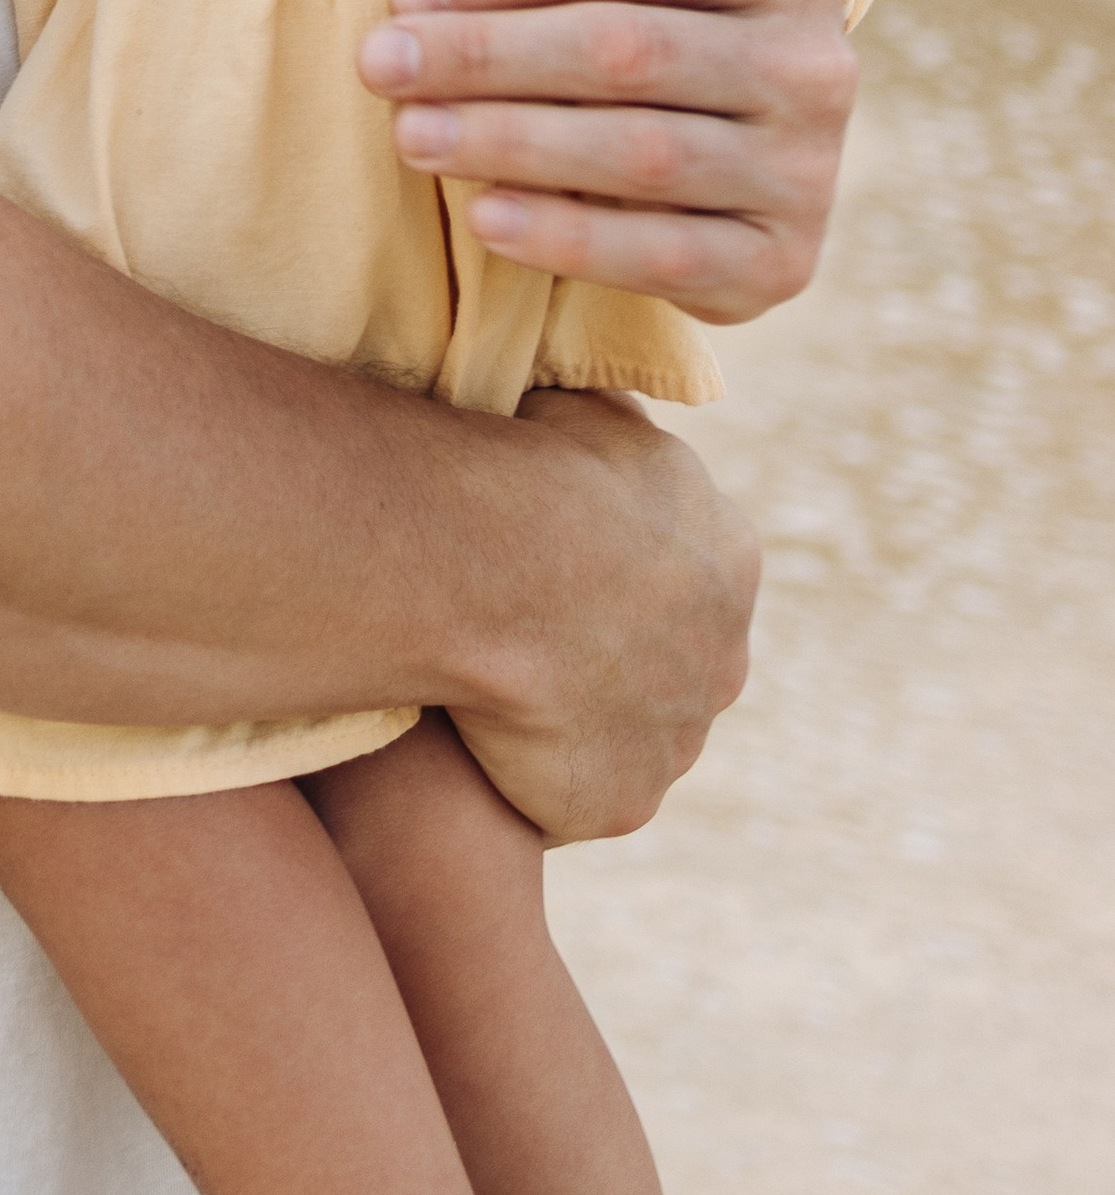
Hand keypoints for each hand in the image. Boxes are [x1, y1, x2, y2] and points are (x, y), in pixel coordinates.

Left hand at [356, 0, 857, 324]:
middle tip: (380, 61)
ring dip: (507, 142)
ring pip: (640, 153)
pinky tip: (482, 215)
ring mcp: (809, 172)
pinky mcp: (783, 264)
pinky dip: (566, 237)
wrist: (748, 145)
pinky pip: (664, 255)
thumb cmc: (654, 21)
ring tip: (407, 133)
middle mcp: (817, 63)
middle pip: (624, 49)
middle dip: (485, 54)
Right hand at [450, 387, 759, 842]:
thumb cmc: (538, 466)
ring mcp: (678, 741)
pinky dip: (537, 768)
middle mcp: (724, 659)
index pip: (680, 566)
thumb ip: (619, 433)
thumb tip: (613, 428)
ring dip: (578, 712)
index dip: (616, 559)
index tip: (557, 552)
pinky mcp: (624, 802)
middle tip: (527, 621)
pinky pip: (578, 788)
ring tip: (495, 678)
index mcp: (731, 556)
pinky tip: (482, 731)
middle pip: (670, 658)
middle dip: (614, 646)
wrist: (508, 565)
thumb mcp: (593, 412)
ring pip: (627, 728)